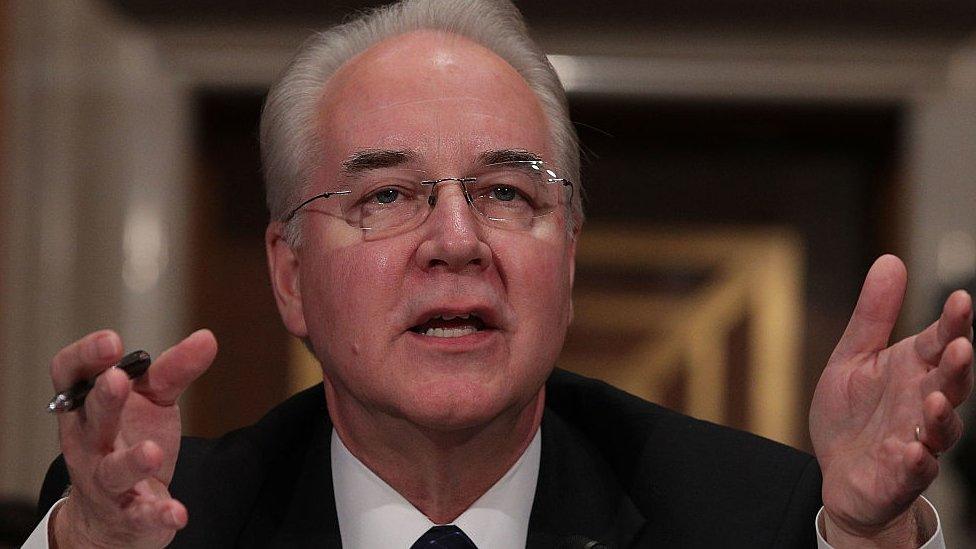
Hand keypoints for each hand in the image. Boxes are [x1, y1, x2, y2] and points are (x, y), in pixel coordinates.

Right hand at [49, 329, 216, 547]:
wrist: (115, 514)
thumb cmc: (129, 438)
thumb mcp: (152, 401)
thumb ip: (173, 370)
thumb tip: (207, 338)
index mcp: (87, 406)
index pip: (71, 375)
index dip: (85, 357)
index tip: (112, 342)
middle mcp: (87, 442)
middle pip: (91, 418)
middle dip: (103, 399)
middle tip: (116, 379)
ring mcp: (103, 481)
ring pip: (111, 471)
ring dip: (131, 461)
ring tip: (152, 452)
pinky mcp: (126, 515)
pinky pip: (139, 515)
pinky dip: (156, 513)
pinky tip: (177, 512)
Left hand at [810, 255, 973, 545]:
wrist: (840, 472)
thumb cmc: (853, 412)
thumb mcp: (852, 357)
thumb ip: (873, 315)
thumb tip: (890, 259)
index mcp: (915, 368)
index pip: (941, 341)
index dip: (954, 322)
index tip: (960, 299)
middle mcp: (925, 401)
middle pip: (951, 383)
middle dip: (959, 366)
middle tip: (960, 346)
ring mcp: (919, 439)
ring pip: (942, 427)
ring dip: (942, 415)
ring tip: (934, 399)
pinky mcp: (904, 474)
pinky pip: (917, 469)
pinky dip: (917, 460)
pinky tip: (913, 450)